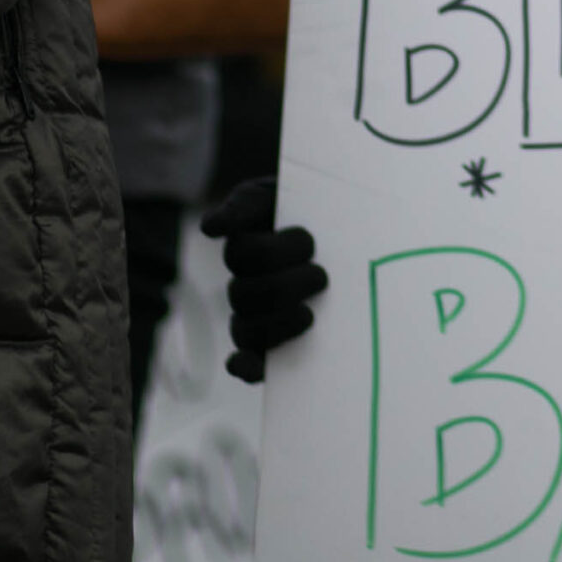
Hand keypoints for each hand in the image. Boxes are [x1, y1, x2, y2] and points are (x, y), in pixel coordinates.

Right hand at [201, 176, 327, 382]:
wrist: (352, 234)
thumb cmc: (313, 212)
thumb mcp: (280, 195)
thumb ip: (246, 204)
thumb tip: (209, 228)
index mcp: (246, 250)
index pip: (242, 256)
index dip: (275, 252)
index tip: (310, 243)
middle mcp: (247, 286)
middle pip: (246, 294)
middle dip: (287, 285)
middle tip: (322, 275)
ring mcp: (257, 318)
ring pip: (245, 330)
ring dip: (277, 324)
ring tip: (310, 315)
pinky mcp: (273, 347)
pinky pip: (248, 363)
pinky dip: (244, 366)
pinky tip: (244, 365)